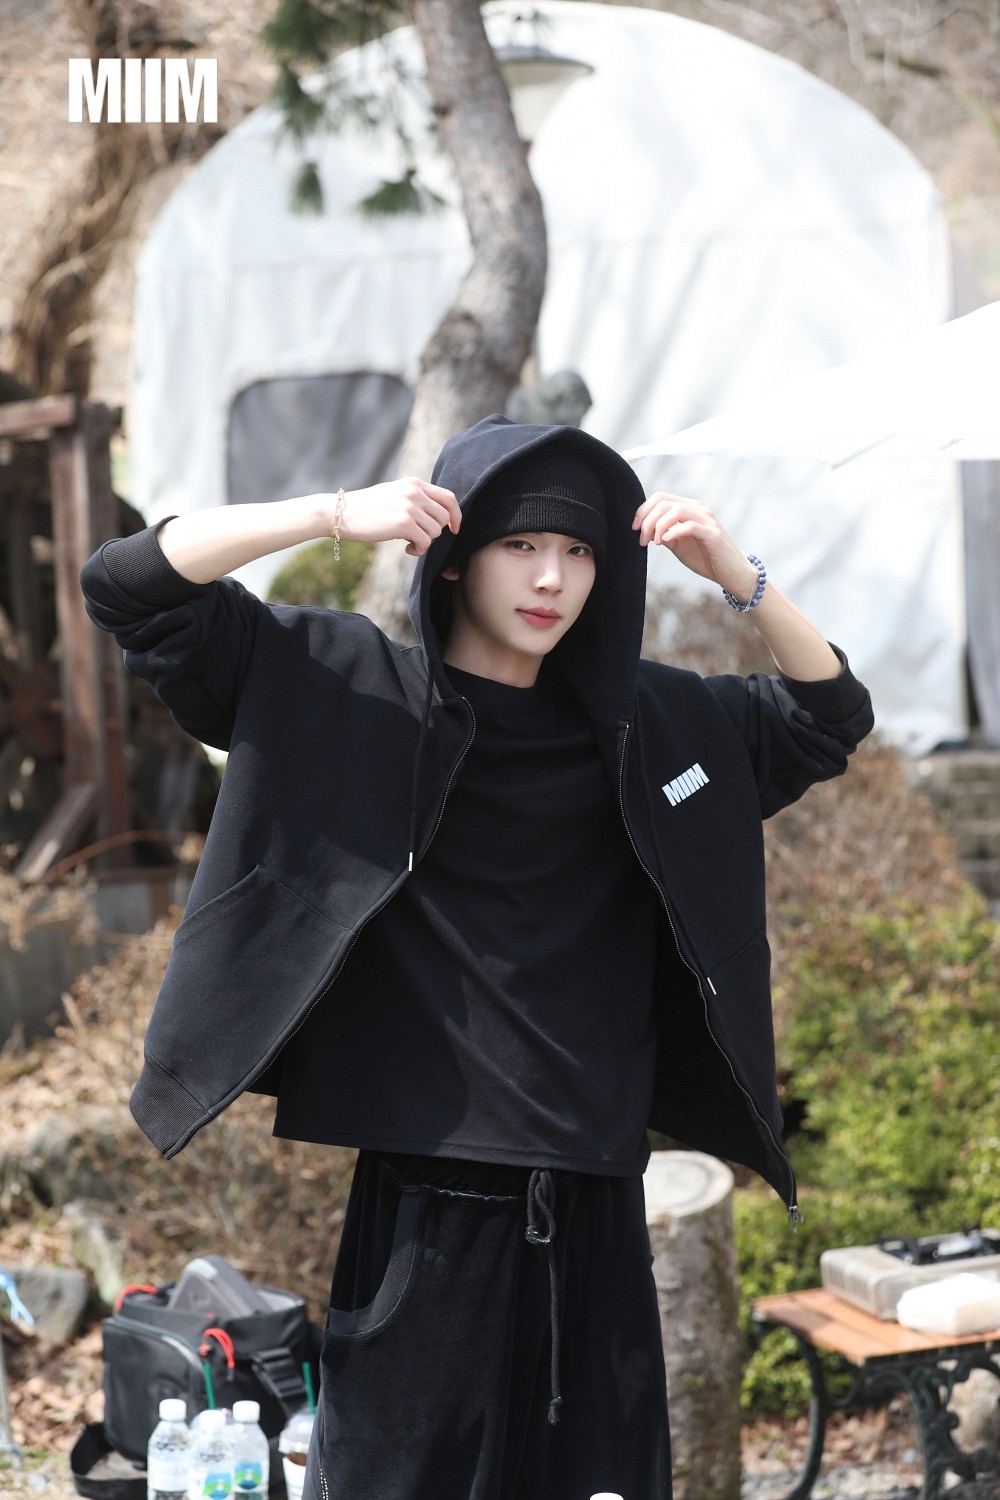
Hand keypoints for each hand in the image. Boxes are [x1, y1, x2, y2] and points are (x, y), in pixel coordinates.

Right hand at [330, 478, 461, 556]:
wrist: (341, 513)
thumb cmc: (368, 508)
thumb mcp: (395, 494)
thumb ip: (416, 499)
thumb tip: (441, 516)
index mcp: (415, 484)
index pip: (449, 498)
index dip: (456, 516)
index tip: (454, 529)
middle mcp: (415, 492)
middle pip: (445, 518)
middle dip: (435, 532)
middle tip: (418, 537)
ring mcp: (410, 506)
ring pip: (436, 532)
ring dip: (425, 542)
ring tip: (409, 542)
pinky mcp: (403, 523)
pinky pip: (425, 542)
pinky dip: (419, 550)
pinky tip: (406, 549)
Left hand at [633, 492, 757, 600]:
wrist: (731, 573)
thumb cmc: (705, 558)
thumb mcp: (678, 545)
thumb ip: (663, 534)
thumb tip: (643, 529)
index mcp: (689, 509)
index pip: (660, 497)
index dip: (642, 511)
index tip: (635, 529)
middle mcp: (698, 509)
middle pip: (664, 502)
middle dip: (647, 520)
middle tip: (642, 541)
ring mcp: (707, 519)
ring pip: (675, 510)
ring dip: (658, 526)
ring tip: (654, 543)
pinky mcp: (712, 533)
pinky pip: (689, 525)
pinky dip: (673, 532)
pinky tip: (665, 542)